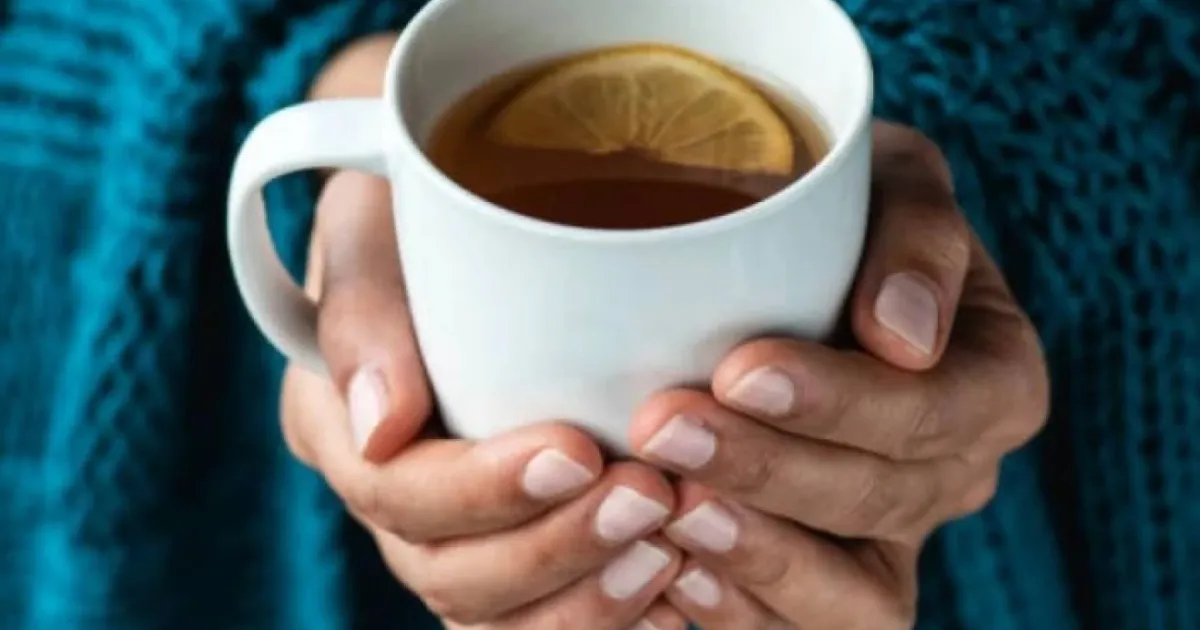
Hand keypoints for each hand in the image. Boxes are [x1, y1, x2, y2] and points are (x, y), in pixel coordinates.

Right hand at [280, 171, 687, 629]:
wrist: (462, 213)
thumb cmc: (419, 202)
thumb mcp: (374, 216)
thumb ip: (363, 307)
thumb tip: (384, 424)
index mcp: (337, 419)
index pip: (393, 488)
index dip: (483, 489)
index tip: (579, 449)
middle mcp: (385, 489)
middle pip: (448, 569)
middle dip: (553, 550)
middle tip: (652, 502)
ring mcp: (445, 528)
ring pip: (494, 612)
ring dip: (584, 600)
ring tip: (667, 554)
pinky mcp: (508, 540)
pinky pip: (537, 617)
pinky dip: (599, 620)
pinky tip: (668, 603)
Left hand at [628, 122, 1050, 628]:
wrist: (795, 259)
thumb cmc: (846, 208)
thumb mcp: (892, 177)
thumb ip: (920, 233)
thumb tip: (905, 336)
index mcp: (994, 381)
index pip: (931, 411)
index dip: (840, 404)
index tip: (739, 370)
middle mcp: (954, 473)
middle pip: (878, 498)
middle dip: (768, 470)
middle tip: (663, 429)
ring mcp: (895, 537)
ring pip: (852, 591)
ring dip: (757, 557)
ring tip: (670, 515)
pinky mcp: (830, 575)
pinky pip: (803, 626)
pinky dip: (739, 611)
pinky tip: (671, 570)